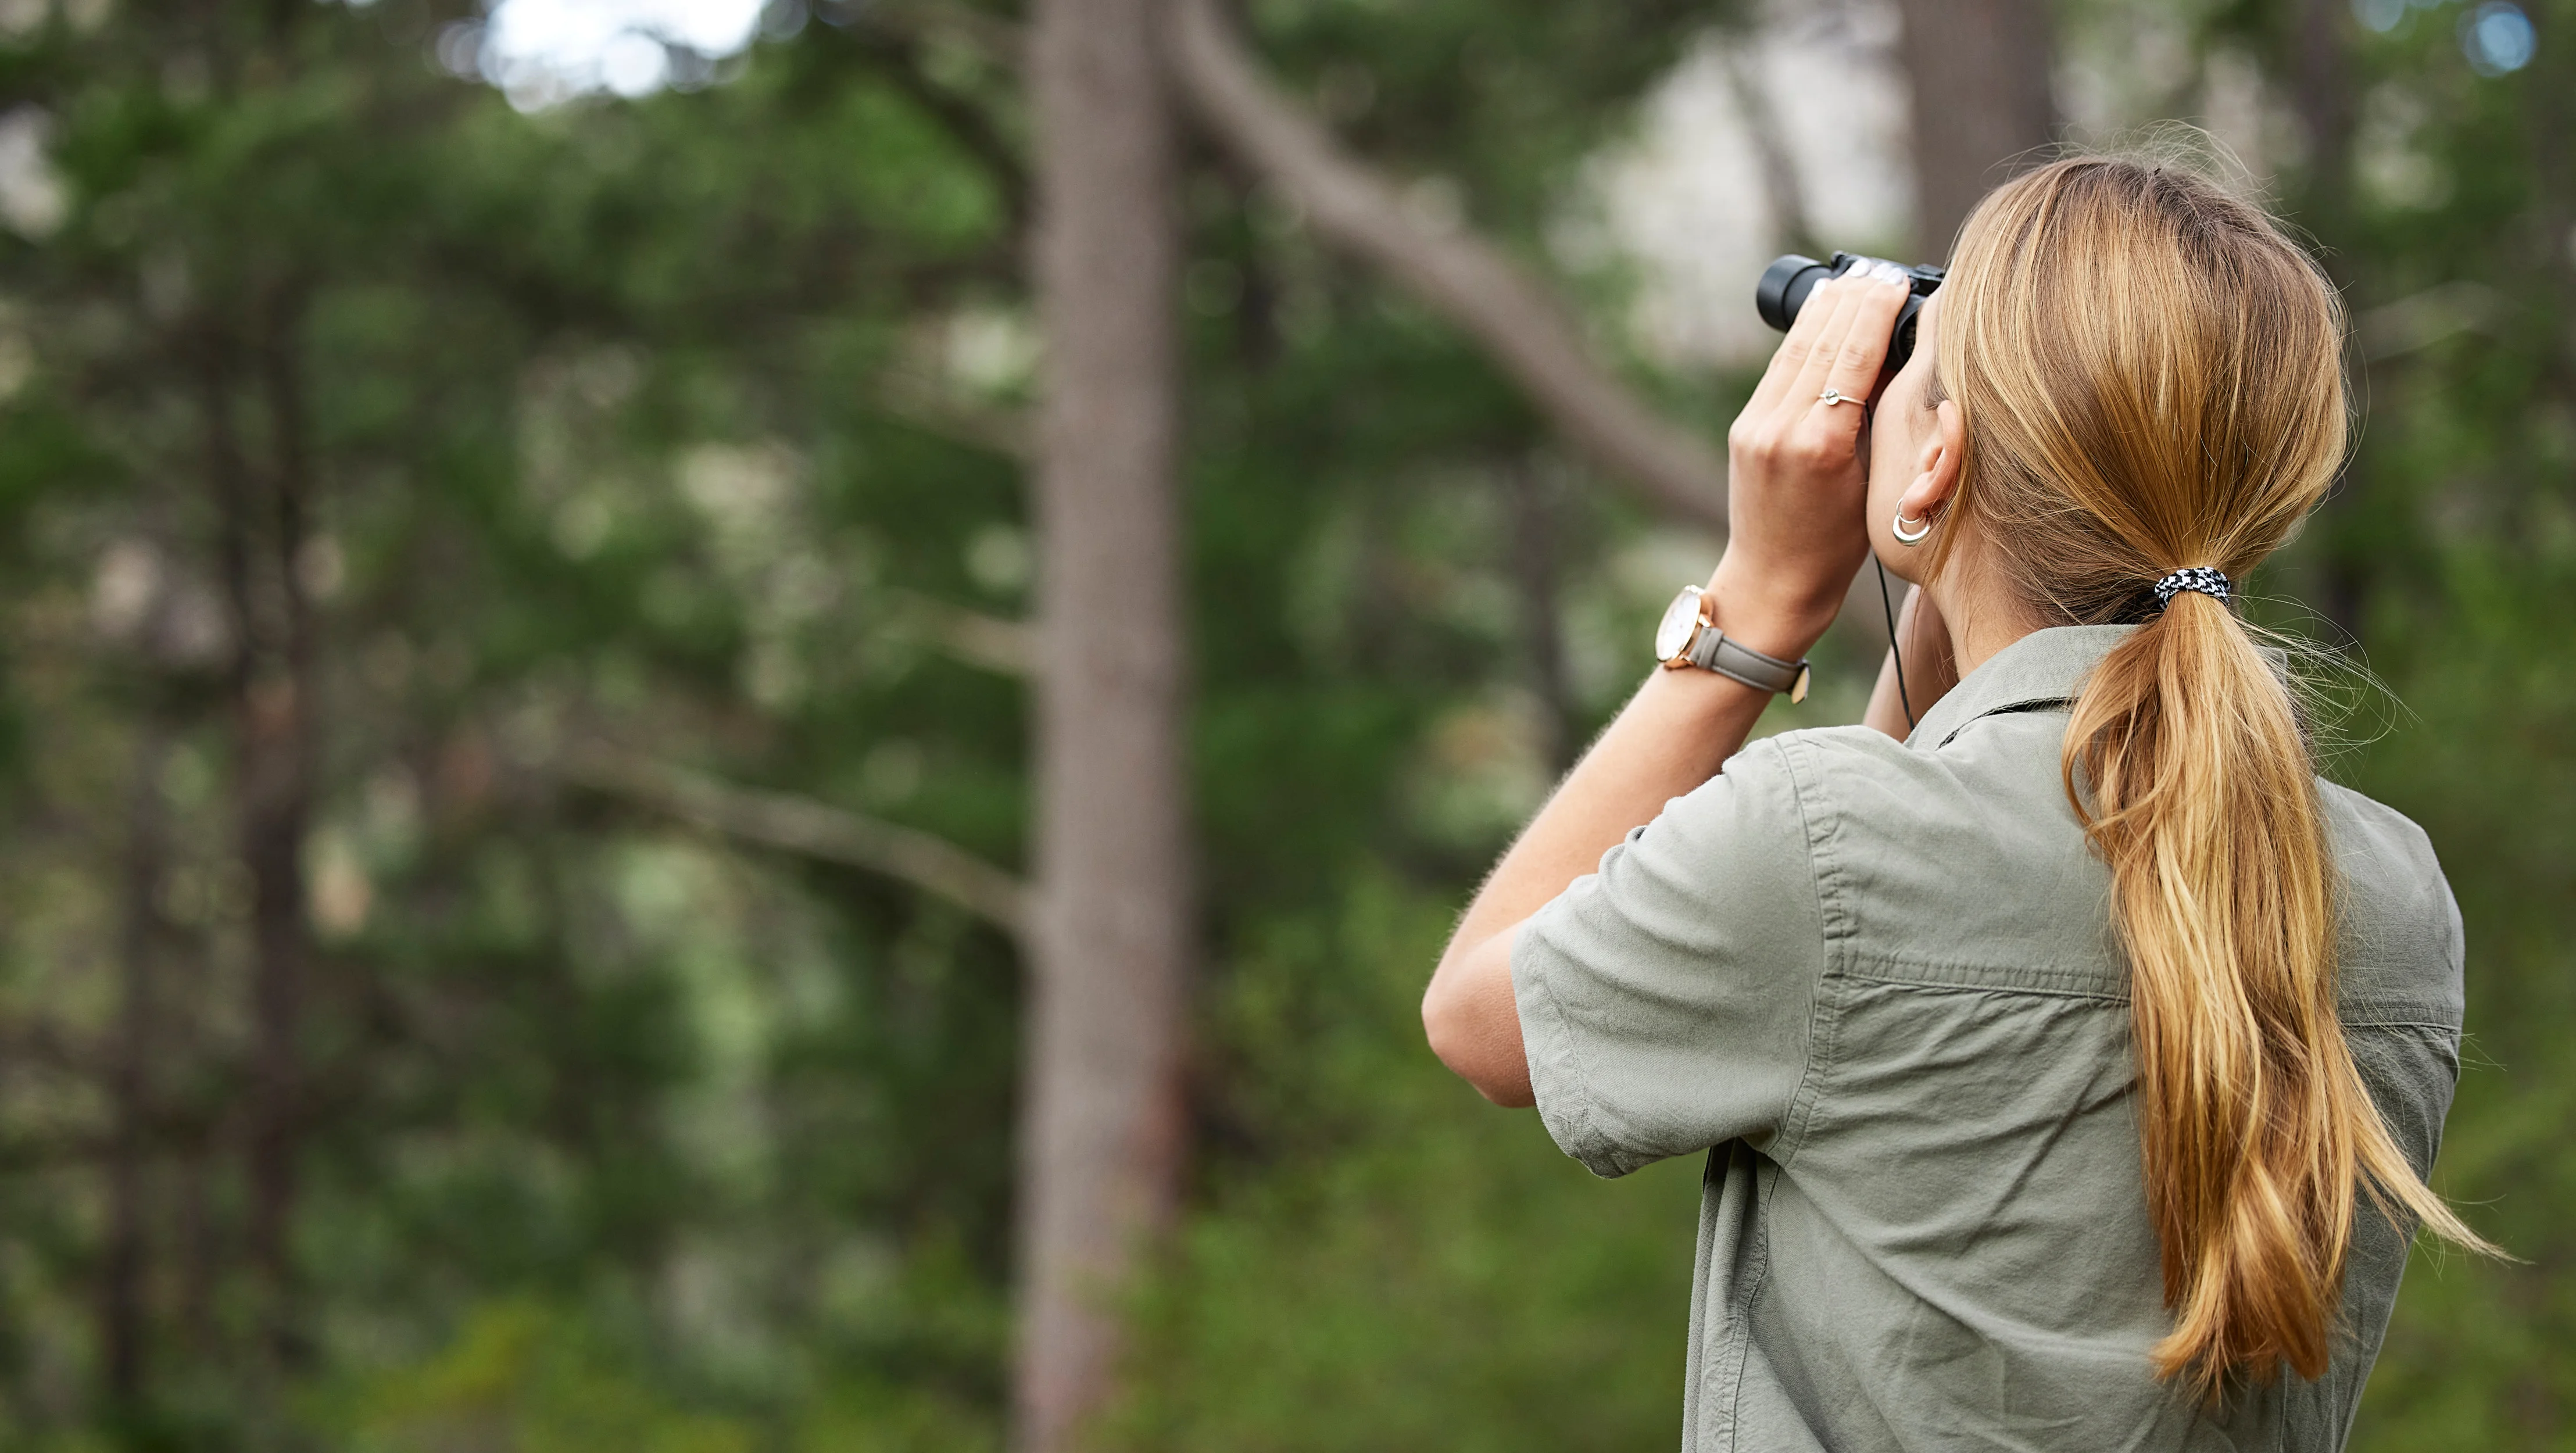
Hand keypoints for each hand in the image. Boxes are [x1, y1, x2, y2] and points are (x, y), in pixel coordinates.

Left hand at [1707, 265, 1915, 658]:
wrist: (1772, 583)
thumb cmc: (1837, 548)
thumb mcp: (1873, 482)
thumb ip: (1877, 422)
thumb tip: (1891, 359)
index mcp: (1821, 446)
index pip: (1853, 359)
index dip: (1876, 315)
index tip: (1897, 284)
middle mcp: (1781, 429)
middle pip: (1822, 345)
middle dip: (1854, 303)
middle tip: (1883, 273)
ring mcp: (1756, 426)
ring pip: (1796, 351)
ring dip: (1827, 312)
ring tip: (1855, 281)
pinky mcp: (1744, 428)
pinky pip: (1778, 370)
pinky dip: (1802, 337)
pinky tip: (1820, 313)